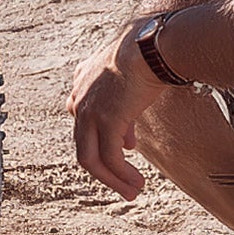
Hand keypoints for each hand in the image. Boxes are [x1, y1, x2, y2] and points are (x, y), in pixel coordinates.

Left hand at [68, 23, 165, 200]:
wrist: (152, 43)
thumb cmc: (150, 49)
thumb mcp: (133, 70)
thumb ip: (128, 93)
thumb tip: (134, 118)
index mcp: (85, 79)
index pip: (86, 118)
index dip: (105, 137)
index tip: (128, 146)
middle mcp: (80, 96)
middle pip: (84, 144)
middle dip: (103, 169)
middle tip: (123, 184)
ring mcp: (90, 110)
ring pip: (91, 158)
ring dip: (112, 179)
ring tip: (132, 191)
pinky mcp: (105, 122)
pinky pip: (109, 159)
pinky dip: (121, 175)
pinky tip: (136, 183)